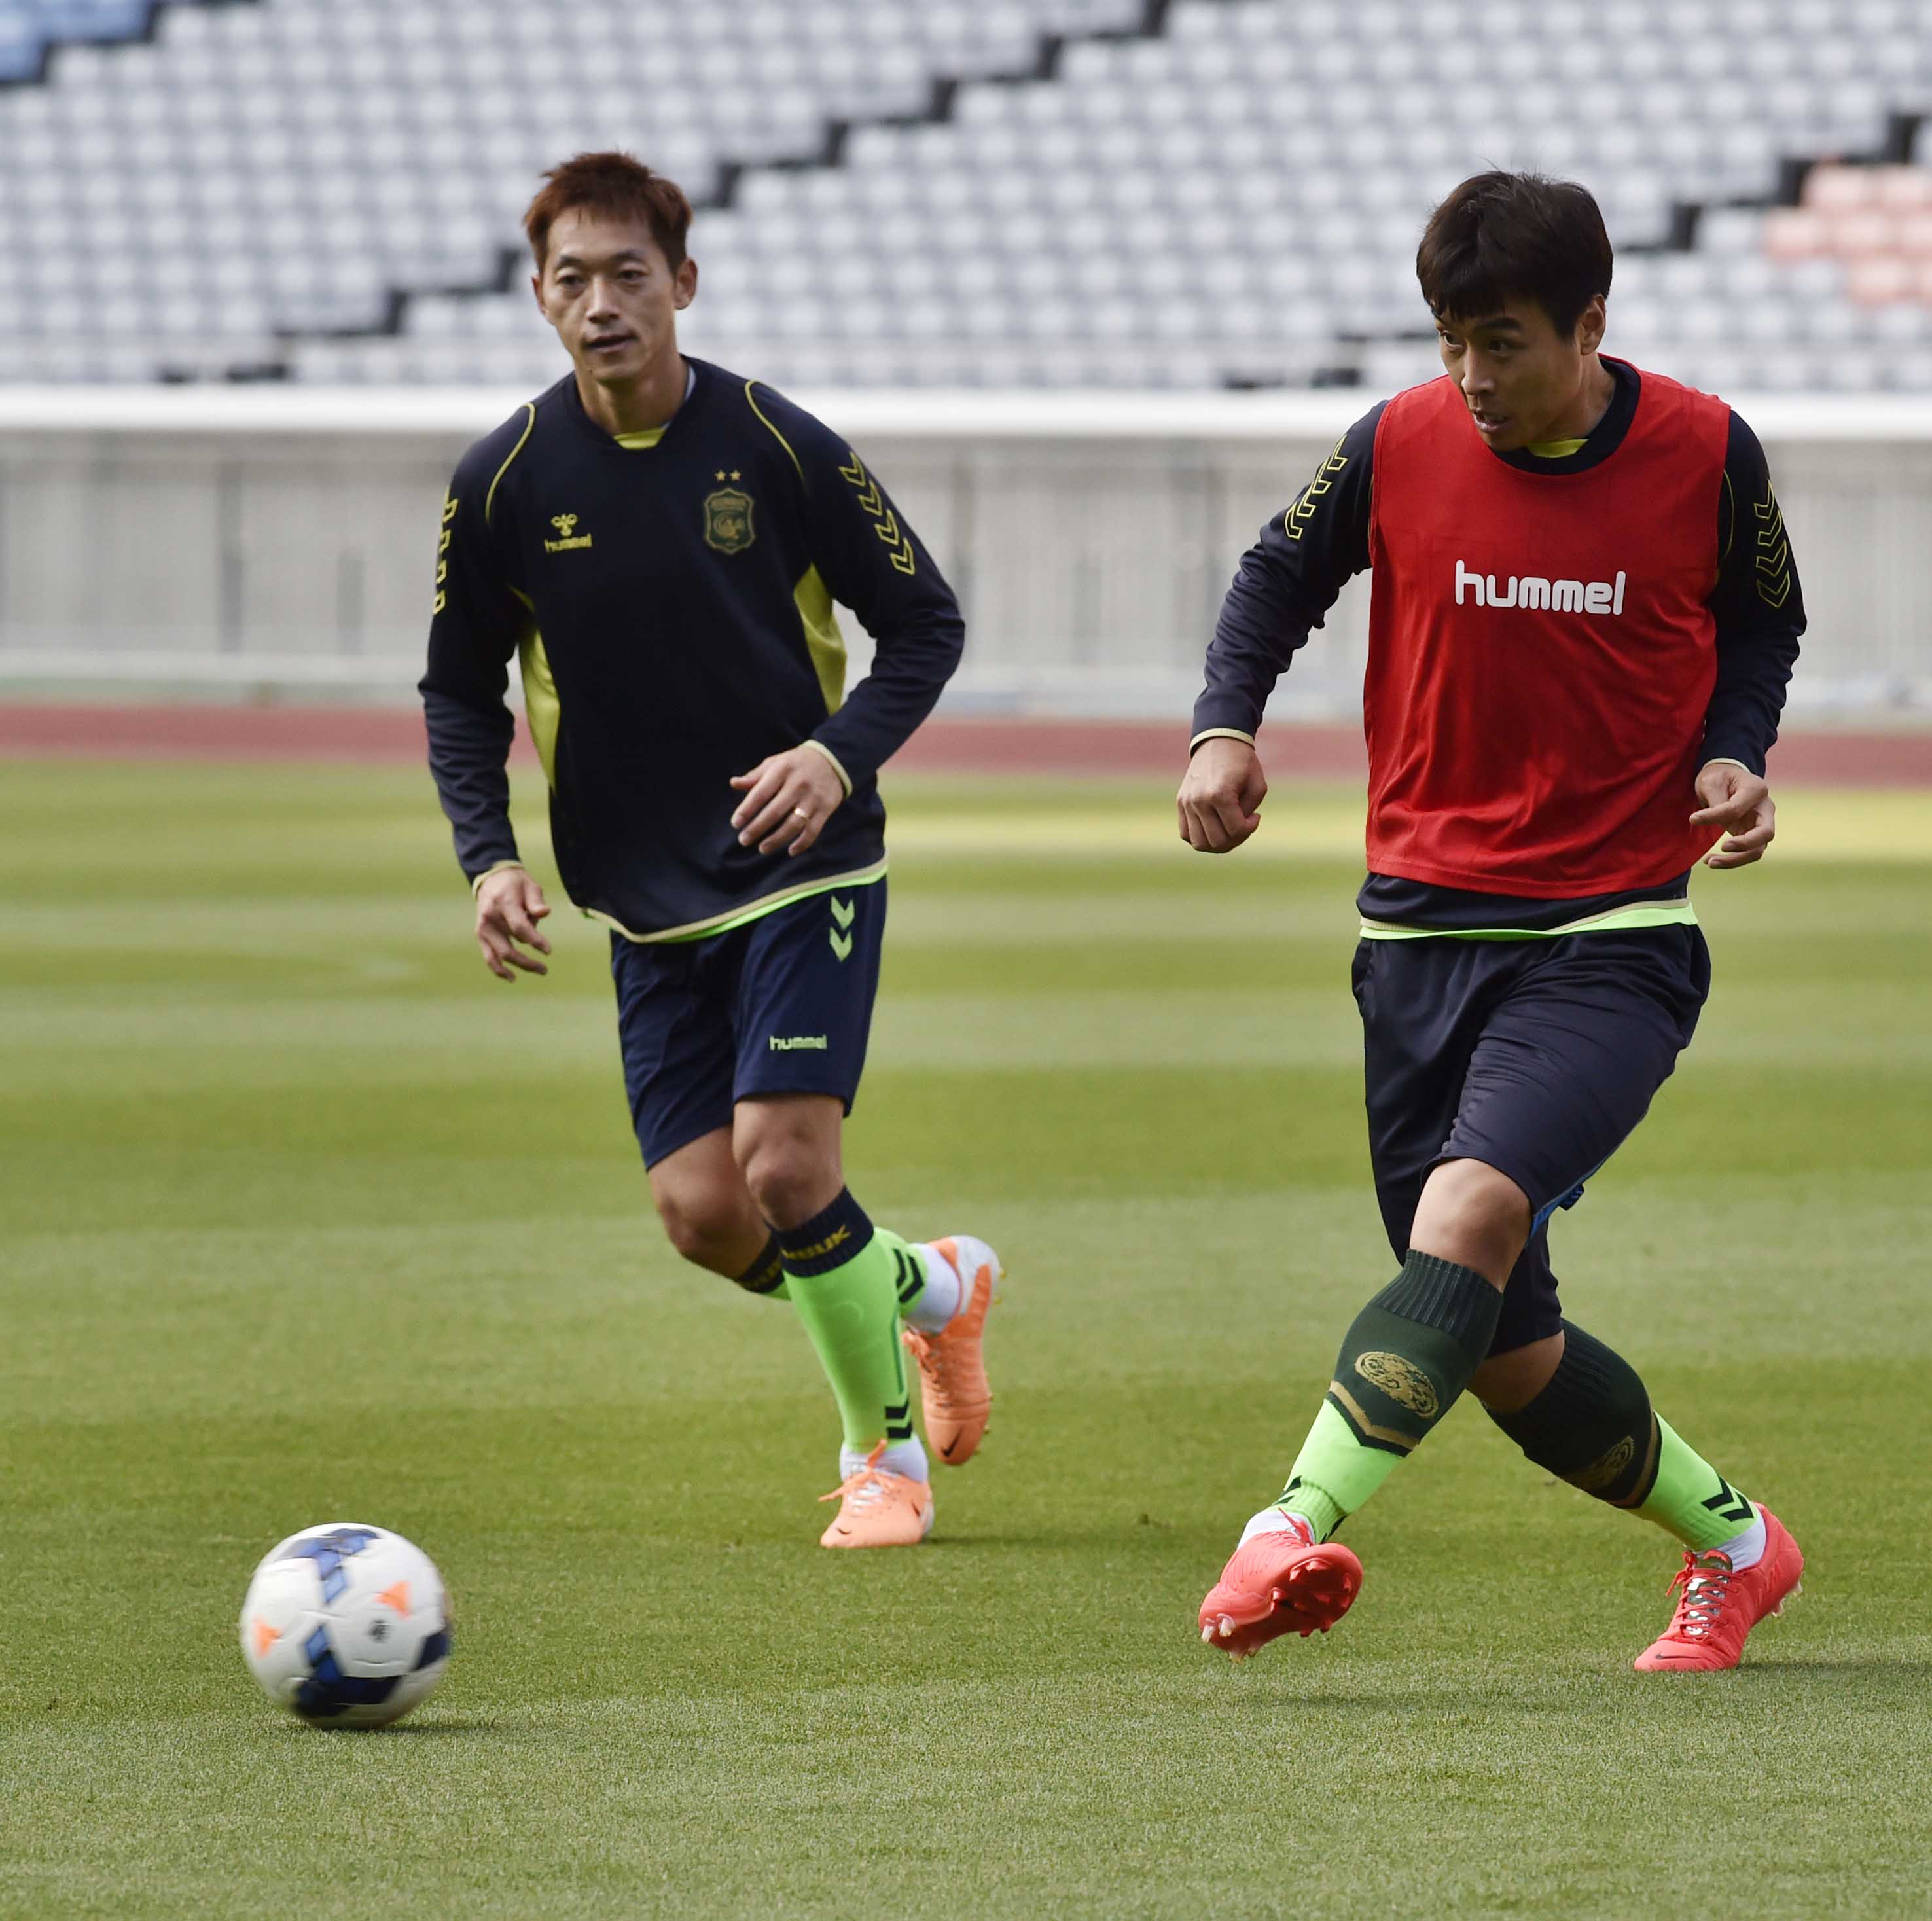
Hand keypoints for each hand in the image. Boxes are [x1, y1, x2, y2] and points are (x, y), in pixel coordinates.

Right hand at [474, 866, 552, 979]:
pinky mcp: (480, 935)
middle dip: (528, 961)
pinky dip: (499, 969)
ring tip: (540, 970)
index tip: (548, 951)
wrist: (492, 879)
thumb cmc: (516, 884)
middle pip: (508, 947)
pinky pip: (488, 956)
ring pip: (500, 954)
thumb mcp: (530, 886)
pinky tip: (512, 977)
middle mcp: (490, 917)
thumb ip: (536, 901)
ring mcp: (483, 928)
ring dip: (519, 965)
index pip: (519, 927)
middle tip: (545, 969)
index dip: (534, 940)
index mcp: (503, 902)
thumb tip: (545, 913)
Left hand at [729, 746, 846, 857]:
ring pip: (793, 824)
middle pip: (775, 812)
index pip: (760, 793)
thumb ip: (755, 776)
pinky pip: (813, 830)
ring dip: (777, 839)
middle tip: (744, 840)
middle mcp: (798, 784)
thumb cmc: (796, 764)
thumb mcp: (775, 763)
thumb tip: (734, 783)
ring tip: (762, 848)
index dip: (746, 810)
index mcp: (782, 770)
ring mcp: (813, 798)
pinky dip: (802, 843)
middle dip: (757, 828)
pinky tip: (790, 851)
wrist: (833, 761)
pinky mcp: (825, 809)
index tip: (735, 823)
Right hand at [1177, 737, 1267, 852]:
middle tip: (1243, 825)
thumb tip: (1237, 831)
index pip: (1235, 830)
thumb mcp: (1258, 785)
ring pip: (1199, 843)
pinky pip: (1186, 834)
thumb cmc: (1242, 762)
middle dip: (1236, 839)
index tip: (1256, 816)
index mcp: (1220, 793)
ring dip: (1217, 844)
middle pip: (1217, 841)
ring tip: (1228, 830)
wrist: (1218, 740)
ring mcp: (1186, 803)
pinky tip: (1214, 826)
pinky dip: (1201, 837)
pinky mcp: (1180, 803)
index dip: (1250, 829)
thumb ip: (1250, 812)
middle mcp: (1199, 800)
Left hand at [1690, 761, 1775, 868]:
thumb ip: (1714, 803)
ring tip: (1709, 862)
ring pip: (1758, 849)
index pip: (1736, 809)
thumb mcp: (1712, 782)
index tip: (1693, 819)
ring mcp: (1762, 823)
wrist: (1726, 778)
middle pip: (1765, 834)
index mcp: (1756, 790)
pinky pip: (1747, 853)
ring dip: (1736, 859)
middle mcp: (1766, 808)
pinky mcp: (1753, 835)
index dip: (1714, 816)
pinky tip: (1710, 861)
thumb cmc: (1719, 777)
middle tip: (1722, 847)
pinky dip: (1732, 860)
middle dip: (1744, 845)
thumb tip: (1700, 821)